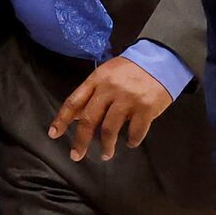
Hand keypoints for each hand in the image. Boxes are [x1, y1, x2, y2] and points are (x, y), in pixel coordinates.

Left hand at [49, 57, 172, 161]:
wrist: (161, 59)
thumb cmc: (132, 69)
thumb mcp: (108, 74)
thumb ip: (93, 93)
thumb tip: (77, 117)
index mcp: (97, 79)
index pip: (74, 101)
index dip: (62, 119)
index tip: (54, 134)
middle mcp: (109, 89)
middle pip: (88, 119)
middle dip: (80, 141)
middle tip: (76, 155)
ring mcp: (128, 99)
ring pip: (109, 129)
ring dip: (106, 146)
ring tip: (106, 154)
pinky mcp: (146, 108)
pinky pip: (135, 132)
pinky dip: (132, 141)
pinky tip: (131, 143)